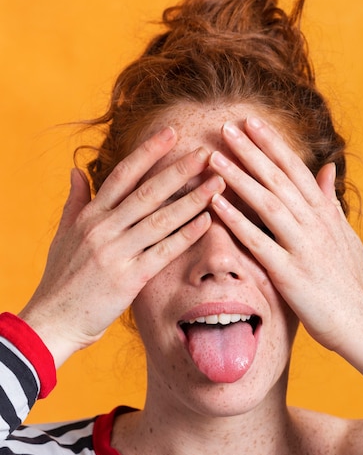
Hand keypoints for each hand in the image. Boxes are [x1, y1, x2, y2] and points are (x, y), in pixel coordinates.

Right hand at [20, 126, 224, 366]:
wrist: (53, 320)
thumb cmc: (60, 277)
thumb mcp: (63, 234)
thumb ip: (75, 201)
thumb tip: (75, 170)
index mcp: (90, 215)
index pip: (123, 175)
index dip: (148, 152)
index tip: (171, 133)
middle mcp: (103, 229)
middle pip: (147, 192)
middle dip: (179, 170)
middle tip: (205, 153)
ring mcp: (116, 253)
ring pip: (161, 219)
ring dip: (192, 199)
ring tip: (217, 183)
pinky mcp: (129, 279)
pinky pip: (163, 252)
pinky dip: (186, 235)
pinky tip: (207, 221)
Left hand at [208, 116, 362, 412]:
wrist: (361, 322)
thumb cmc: (349, 279)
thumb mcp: (344, 233)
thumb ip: (329, 200)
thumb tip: (326, 168)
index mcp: (323, 212)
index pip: (295, 168)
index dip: (272, 143)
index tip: (251, 122)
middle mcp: (313, 223)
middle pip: (278, 178)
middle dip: (251, 150)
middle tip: (226, 127)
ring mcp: (301, 246)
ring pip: (267, 202)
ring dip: (239, 178)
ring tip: (214, 158)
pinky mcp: (289, 273)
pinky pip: (258, 242)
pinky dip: (236, 221)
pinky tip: (215, 204)